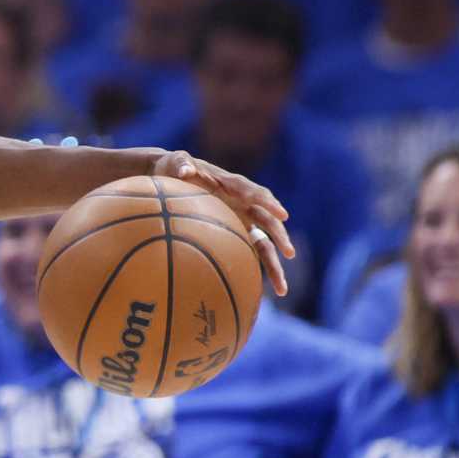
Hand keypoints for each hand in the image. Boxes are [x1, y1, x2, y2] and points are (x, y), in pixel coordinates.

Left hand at [149, 152, 293, 296]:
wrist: (170, 177)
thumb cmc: (172, 168)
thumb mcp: (174, 163)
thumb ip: (181, 165)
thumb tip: (185, 171)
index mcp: (231, 185)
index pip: (255, 193)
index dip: (269, 203)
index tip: (282, 214)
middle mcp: (243, 204)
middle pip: (268, 222)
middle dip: (280, 238)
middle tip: (288, 254)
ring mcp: (241, 220)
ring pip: (264, 244)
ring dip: (274, 265)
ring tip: (281, 290)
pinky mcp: (235, 233)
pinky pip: (249, 253)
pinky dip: (255, 270)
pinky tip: (261, 294)